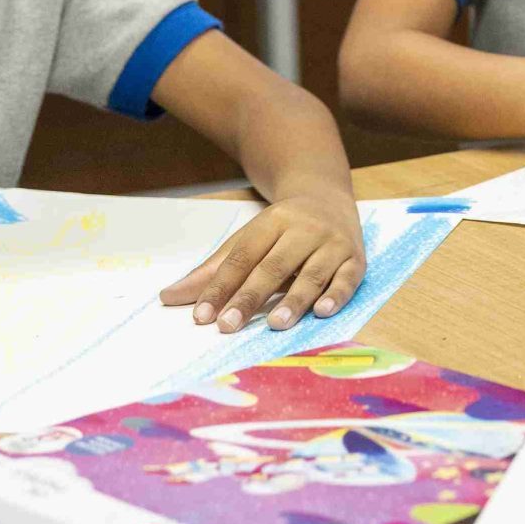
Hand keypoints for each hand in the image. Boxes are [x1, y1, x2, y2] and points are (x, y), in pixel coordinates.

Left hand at [161, 187, 365, 333]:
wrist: (329, 197)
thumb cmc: (283, 229)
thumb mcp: (249, 240)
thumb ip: (214, 271)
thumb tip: (168, 298)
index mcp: (272, 222)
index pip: (243, 256)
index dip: (221, 286)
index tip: (201, 316)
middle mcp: (304, 230)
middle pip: (274, 265)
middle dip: (251, 296)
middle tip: (229, 326)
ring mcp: (332, 243)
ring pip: (313, 273)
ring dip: (295, 299)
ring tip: (275, 323)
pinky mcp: (356, 259)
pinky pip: (348, 278)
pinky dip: (337, 294)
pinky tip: (323, 311)